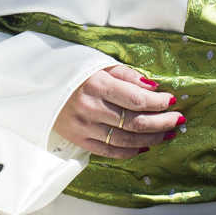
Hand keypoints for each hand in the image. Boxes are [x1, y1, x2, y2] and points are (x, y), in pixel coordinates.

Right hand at [53, 66, 182, 158]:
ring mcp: (84, 126)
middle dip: (161, 122)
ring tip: (167, 134)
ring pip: (126, 140)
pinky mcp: (79, 140)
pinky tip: (145, 146)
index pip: (137, 99)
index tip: (172, 100)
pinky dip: (130, 151)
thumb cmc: (72, 70)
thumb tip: (153, 87)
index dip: (159, 102)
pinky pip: (110, 151)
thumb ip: (126, 75)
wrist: (38, 86)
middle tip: (177, 120)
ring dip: (151, 139)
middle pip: (135, 122)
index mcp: (96, 84)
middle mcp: (91, 107)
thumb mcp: (98, 63)